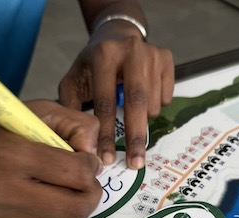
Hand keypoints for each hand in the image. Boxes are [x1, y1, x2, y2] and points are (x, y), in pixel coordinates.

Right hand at [0, 100, 102, 217]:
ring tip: (69, 186)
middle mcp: (2, 188)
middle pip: (76, 207)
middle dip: (92, 193)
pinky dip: (57, 211)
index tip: (84, 156)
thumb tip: (95, 154)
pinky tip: (45, 193)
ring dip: (79, 206)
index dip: (90, 166)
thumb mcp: (31, 109)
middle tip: (86, 178)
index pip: (76, 173)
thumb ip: (72, 123)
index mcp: (10, 152)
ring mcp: (1, 213)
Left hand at [58, 20, 173, 168]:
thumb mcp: (74, 81)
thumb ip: (72, 109)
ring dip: (143, 119)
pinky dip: (155, 106)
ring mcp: (151, 53)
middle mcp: (130, 51)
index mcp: (103, 55)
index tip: (108, 158)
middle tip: (135, 163)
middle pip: (137, 103)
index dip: (107, 134)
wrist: (116, 34)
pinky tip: (143, 96)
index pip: (105, 102)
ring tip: (131, 112)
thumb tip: (78, 144)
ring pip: (153, 104)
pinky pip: (166, 97)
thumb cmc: (93, 65)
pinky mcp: (166, 58)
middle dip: (135, 137)